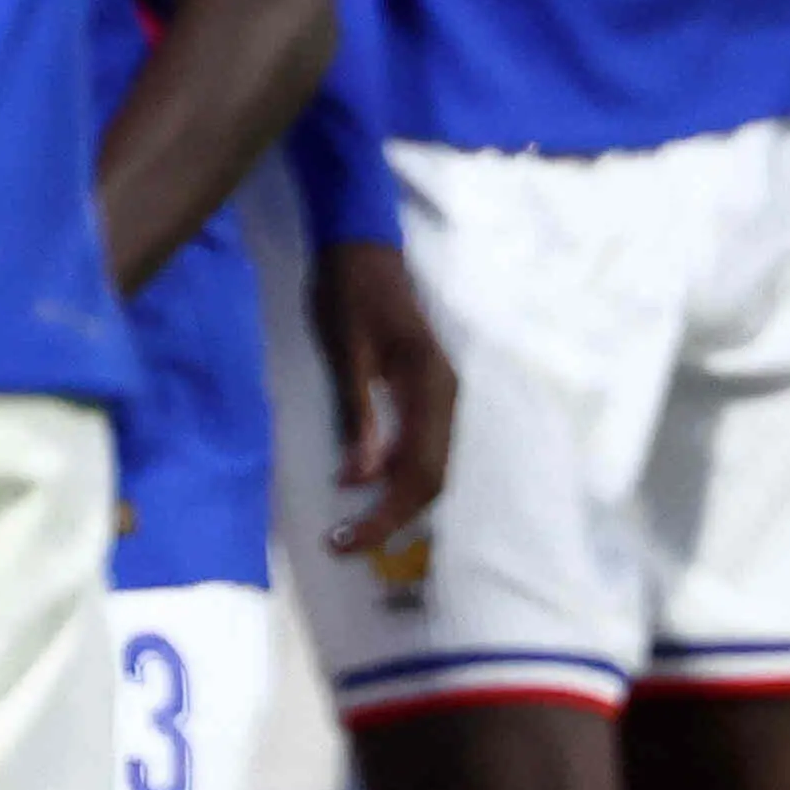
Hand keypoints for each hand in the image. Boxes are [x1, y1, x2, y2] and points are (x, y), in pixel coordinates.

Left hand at [308, 240, 458, 552]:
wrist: (361, 247)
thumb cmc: (348, 291)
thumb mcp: (345, 350)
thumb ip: (358, 412)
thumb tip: (360, 479)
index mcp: (432, 387)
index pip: (419, 471)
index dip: (386, 514)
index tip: (346, 539)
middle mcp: (448, 398)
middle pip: (432, 479)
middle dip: (390, 517)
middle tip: (341, 542)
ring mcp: (443, 397)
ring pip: (431, 468)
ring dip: (395, 502)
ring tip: (352, 526)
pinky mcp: (428, 395)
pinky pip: (423, 449)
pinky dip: (397, 477)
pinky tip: (365, 486)